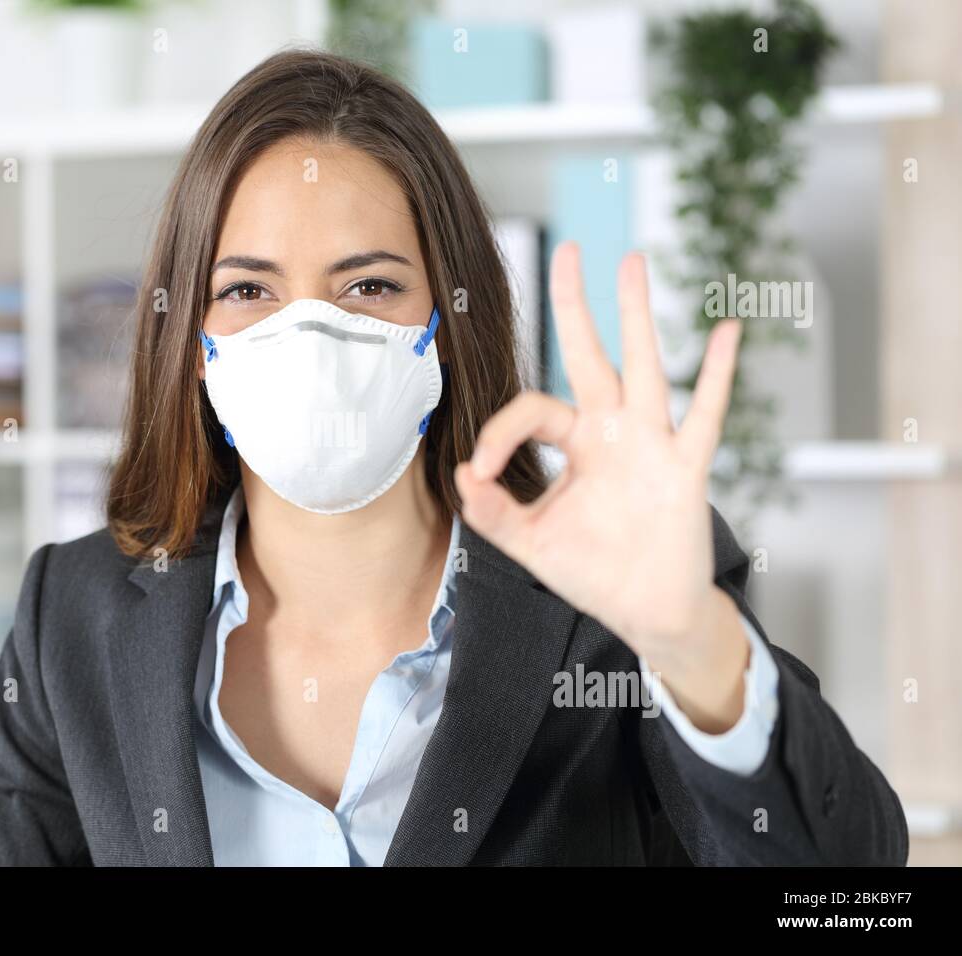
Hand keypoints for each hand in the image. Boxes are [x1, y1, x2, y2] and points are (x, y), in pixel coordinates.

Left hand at [454, 241, 749, 731]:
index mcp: (577, 443)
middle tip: (569, 250)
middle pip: (590, 355)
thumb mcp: (531, 543)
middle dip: (576, 305)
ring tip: (630, 262)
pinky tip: (728, 331)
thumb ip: (494, 512)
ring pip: (643, 367)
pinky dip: (716, 375)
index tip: (483, 474)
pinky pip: (703, 415)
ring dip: (635, 315)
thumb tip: (464, 477)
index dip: (502, 434)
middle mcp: (613, 431)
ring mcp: (652, 444)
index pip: (534, 409)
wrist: (646, 613)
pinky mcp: (684, 468)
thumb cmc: (594, 572)